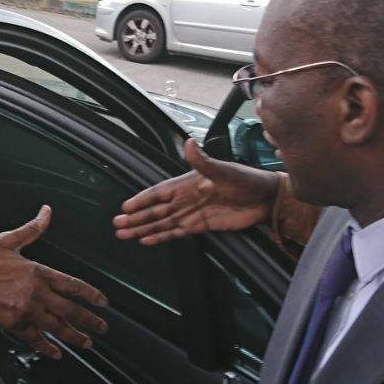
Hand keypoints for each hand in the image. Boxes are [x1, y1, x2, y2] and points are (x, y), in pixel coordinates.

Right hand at [0, 205, 108, 358]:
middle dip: (90, 321)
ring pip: (58, 327)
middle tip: (102, 328)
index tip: (103, 303)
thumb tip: (46, 212)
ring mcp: (27, 311)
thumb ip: (32, 229)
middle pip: (71, 310)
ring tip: (87, 343)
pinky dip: (48, 348)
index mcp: (38, 272)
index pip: (73, 285)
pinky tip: (56, 353)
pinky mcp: (15, 325)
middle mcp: (37, 293)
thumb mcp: (8, 240)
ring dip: (75, 337)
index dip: (92, 295)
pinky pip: (36, 339)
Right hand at [113, 138, 280, 244]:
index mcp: (188, 182)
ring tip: (125, 235)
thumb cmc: (246, 178)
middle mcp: (186, 198)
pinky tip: (148, 240)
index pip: (159, 193)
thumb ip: (202, 160)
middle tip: (117, 226)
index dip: (142, 200)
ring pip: (162, 223)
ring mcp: (192, 213)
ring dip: (144, 229)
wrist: (266, 198)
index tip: (125, 207)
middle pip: (156, 211)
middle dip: (136, 218)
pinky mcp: (202, 226)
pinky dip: (162, 237)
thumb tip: (188, 143)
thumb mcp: (223, 169)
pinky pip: (177, 233)